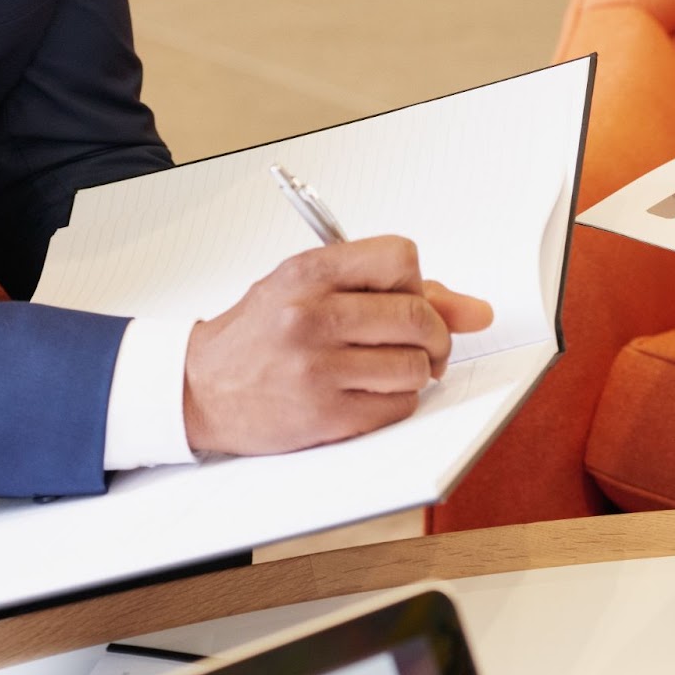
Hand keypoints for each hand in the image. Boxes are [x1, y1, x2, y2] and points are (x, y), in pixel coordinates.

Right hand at [182, 236, 492, 455]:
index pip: (400, 257)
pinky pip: (397, 406)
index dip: (415, 280)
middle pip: (416, 317)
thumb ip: (390, 289)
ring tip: (390, 366)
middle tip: (424, 341)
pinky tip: (370, 391)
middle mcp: (311, 316)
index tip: (405, 294)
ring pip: (415, 366)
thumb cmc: (259, 332)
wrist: (199, 388)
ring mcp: (317, 369)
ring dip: (417, 370)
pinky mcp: (323, 417)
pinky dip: (397, 401)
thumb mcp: (310, 287)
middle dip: (435, 333)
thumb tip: (476, 310)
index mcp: (309, 272)